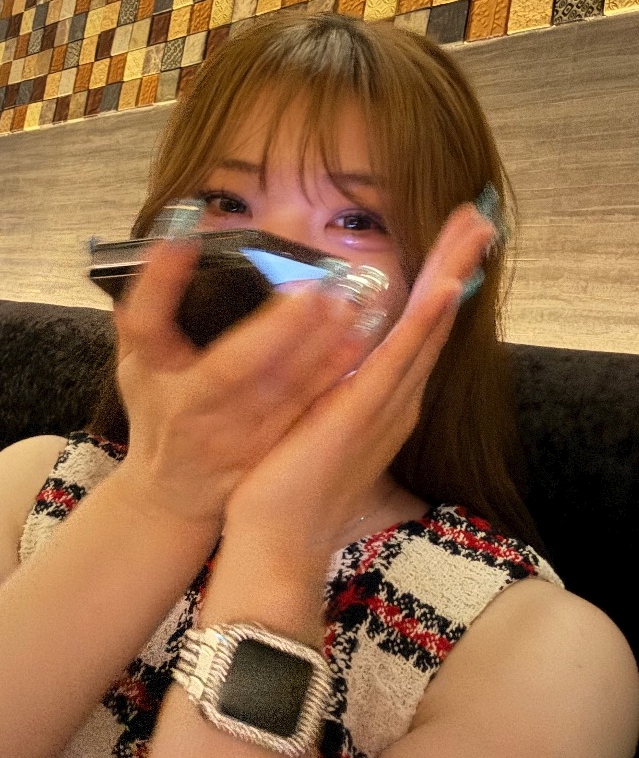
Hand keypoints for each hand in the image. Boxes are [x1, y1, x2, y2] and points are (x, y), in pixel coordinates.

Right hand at [110, 237, 380, 528]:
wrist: (173, 489)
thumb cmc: (155, 408)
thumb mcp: (136, 360)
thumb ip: (146, 307)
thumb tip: (172, 234)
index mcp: (150, 371)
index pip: (145, 322)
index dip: (160, 281)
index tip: (180, 238)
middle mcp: (189, 407)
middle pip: (230, 369)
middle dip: (276, 328)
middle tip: (316, 285)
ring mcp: (231, 435)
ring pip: (280, 391)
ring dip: (320, 348)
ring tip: (351, 304)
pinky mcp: (267, 449)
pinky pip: (306, 411)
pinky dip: (334, 376)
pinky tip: (360, 342)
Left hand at [225, 203, 496, 553]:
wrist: (279, 538)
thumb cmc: (291, 481)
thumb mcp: (319, 419)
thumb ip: (336, 387)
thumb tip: (337, 349)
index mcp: (384, 398)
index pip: (418, 329)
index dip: (438, 282)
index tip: (451, 243)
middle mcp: (397, 398)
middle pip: (434, 320)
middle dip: (456, 265)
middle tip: (478, 219)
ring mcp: (387, 405)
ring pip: (427, 328)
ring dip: (452, 275)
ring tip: (475, 229)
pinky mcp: (366, 412)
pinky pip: (401, 359)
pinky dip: (427, 322)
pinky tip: (447, 287)